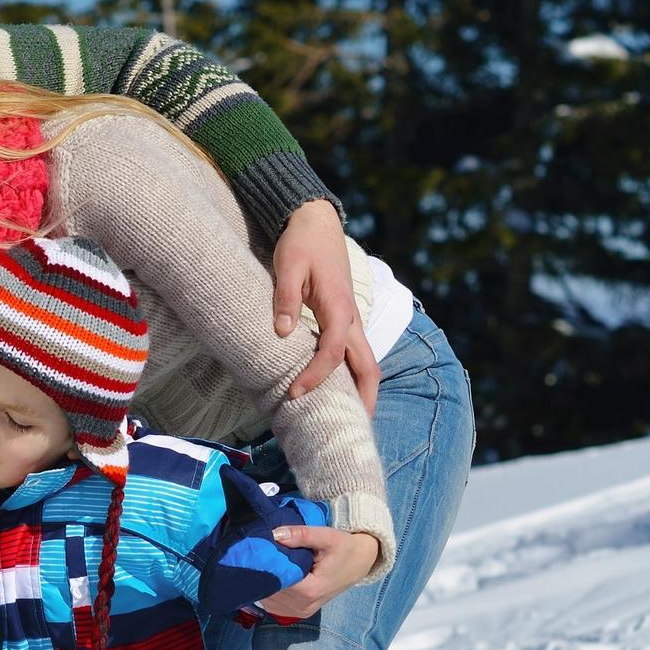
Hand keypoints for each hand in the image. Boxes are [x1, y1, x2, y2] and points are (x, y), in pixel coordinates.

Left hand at [257, 523, 378, 620]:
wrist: (359, 563)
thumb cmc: (344, 548)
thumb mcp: (327, 536)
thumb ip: (301, 534)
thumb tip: (274, 534)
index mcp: (310, 590)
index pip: (276, 579)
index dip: (266, 564)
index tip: (262, 549)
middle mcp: (303, 606)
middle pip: (270, 589)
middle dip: (265, 571)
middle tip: (264, 554)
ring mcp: (300, 612)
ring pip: (269, 598)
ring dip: (266, 581)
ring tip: (272, 564)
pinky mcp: (297, 613)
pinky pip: (273, 604)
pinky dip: (270, 591)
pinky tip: (276, 576)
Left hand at [272, 199, 380, 415]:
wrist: (315, 221)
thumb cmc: (301, 242)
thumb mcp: (288, 265)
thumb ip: (286, 298)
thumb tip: (282, 332)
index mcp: (338, 307)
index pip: (333, 353)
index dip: (315, 376)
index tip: (293, 393)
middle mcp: (351, 318)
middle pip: (367, 367)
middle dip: (363, 399)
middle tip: (350, 428)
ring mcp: (351, 319)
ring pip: (364, 361)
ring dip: (360, 389)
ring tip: (348, 417)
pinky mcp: (344, 318)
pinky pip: (353, 353)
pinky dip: (351, 374)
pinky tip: (337, 389)